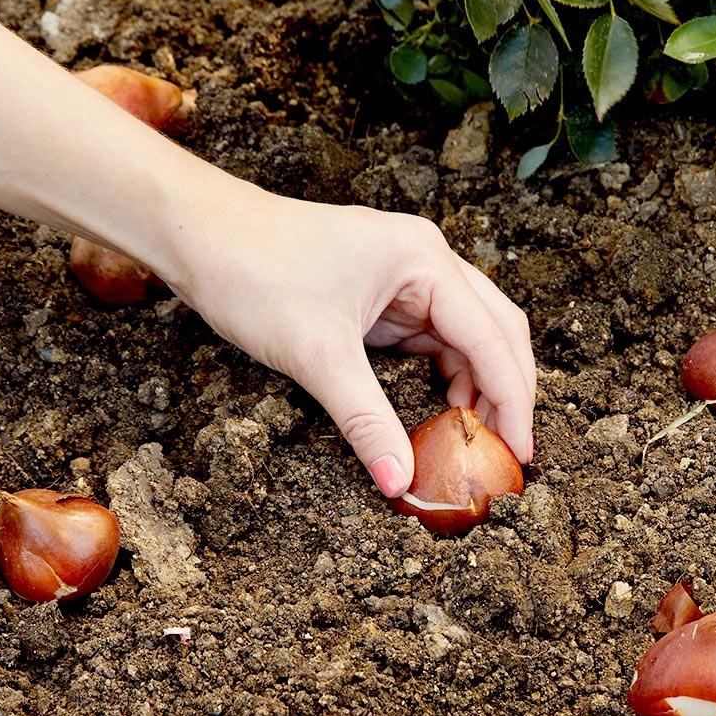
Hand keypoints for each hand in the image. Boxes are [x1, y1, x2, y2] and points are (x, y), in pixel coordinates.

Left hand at [163, 194, 535, 497]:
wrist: (197, 234)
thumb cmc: (254, 271)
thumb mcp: (316, 355)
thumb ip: (365, 420)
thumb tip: (398, 481)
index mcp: (425, 261)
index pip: (492, 339)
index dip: (512, 402)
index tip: (518, 455)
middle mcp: (426, 262)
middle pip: (495, 332)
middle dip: (507, 393)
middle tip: (507, 454)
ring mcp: (404, 276)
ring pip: (466, 338)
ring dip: (476, 387)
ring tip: (475, 442)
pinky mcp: (380, 294)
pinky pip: (430, 340)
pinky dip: (442, 378)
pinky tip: (440, 413)